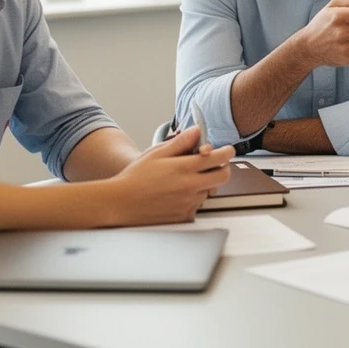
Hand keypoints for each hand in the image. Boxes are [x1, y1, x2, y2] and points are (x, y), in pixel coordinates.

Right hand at [104, 127, 233, 225]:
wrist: (120, 202)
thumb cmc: (135, 177)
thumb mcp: (156, 153)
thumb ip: (180, 142)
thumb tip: (197, 131)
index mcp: (183, 168)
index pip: (218, 158)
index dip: (226, 152)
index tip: (228, 149)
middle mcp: (189, 187)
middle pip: (223, 177)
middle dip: (223, 168)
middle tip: (215, 164)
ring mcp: (188, 203)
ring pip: (210, 191)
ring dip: (205, 183)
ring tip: (186, 179)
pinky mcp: (184, 216)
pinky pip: (198, 205)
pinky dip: (193, 198)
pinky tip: (177, 194)